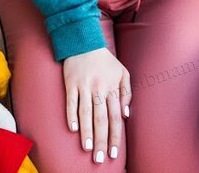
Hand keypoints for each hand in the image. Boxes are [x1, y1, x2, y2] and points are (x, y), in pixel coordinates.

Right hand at [63, 47, 131, 163]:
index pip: (115, 117)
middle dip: (102, 140)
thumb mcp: (123, 72)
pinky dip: (72, 115)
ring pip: (86, 113)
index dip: (115, 136)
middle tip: (100, 158)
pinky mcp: (71, 83)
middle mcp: (100, 88)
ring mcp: (84, 86)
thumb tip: (125, 114)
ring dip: (87, 132)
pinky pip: (71, 102)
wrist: (84, 41)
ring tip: (87, 148)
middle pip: (101, 119)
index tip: (114, 153)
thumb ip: (127, 92)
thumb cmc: (105, 60)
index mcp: (113, 87)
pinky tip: (72, 129)